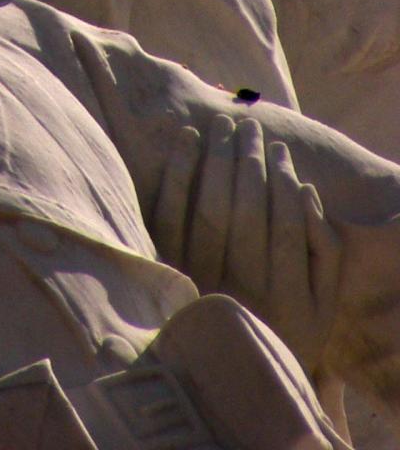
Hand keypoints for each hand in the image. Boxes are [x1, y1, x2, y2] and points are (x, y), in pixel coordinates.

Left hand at [150, 113, 340, 374]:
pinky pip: (166, 212)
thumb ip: (325, 250)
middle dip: (249, 162)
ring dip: (216, 159)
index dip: (283, 182)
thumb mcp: (321, 301)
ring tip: (223, 125)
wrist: (224, 363)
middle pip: (245, 214)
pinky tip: (187, 138)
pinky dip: (177, 171)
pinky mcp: (163, 270)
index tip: (282, 149)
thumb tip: (305, 189)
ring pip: (207, 210)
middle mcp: (240, 294)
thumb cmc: (283, 321)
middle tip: (250, 126)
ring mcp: (197, 283)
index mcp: (285, 302)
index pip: (285, 228)